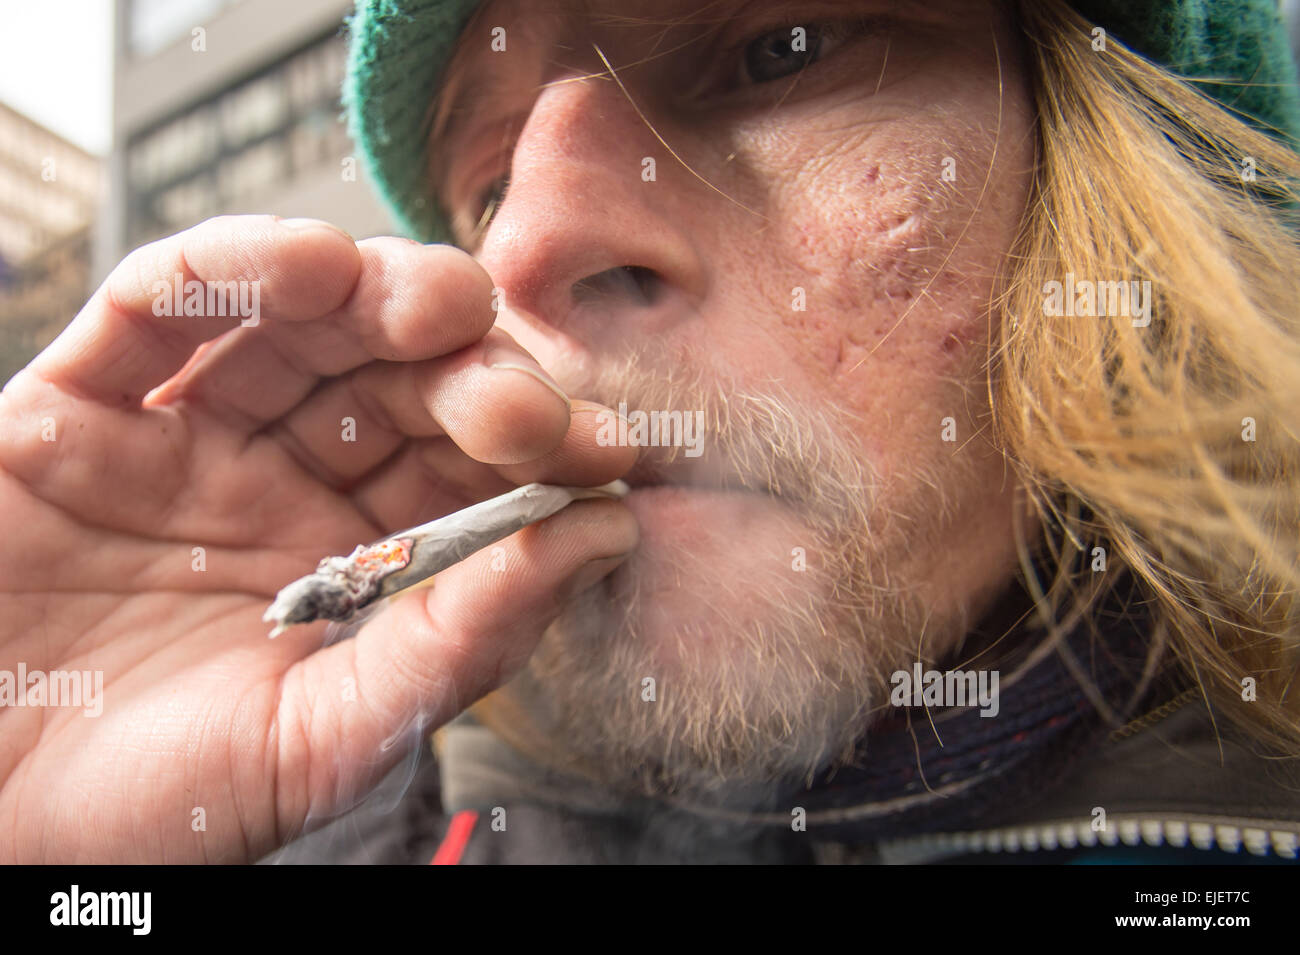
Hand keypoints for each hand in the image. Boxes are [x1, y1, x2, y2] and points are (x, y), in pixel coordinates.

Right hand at [0, 215, 636, 861]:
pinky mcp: (78, 409)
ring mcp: (188, 435)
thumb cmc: (161, 800)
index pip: (465, 469)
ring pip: (299, 323)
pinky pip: (155, 311)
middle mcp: (286, 479)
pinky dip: (229, 270)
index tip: (606, 449)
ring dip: (376, 294)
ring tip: (441, 303)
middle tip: (523, 402)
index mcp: (359, 554)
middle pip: (398, 382)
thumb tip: (608, 535)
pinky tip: (306, 265)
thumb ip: (465, 637)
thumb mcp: (334, 735)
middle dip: (472, 375)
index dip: (538, 448)